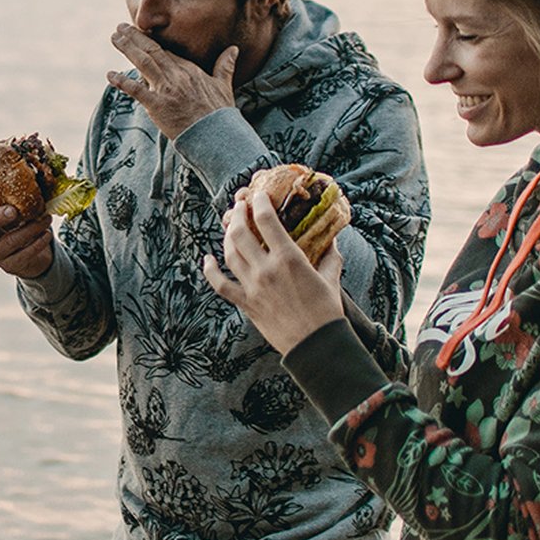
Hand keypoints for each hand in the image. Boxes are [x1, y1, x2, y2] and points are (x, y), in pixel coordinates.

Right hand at [0, 179, 54, 279]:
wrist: (32, 257)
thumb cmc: (24, 224)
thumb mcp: (20, 209)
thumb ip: (23, 195)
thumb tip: (42, 173)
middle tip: (13, 211)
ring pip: (8, 242)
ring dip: (30, 229)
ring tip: (46, 219)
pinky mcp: (8, 265)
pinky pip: (23, 255)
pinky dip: (37, 243)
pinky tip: (47, 233)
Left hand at [108, 25, 237, 139]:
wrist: (217, 135)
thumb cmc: (220, 113)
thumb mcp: (224, 85)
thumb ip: (225, 65)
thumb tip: (233, 49)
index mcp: (190, 70)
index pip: (166, 50)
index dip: (150, 41)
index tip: (139, 32)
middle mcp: (176, 75)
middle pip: (152, 51)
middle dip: (134, 37)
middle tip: (119, 27)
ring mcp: (166, 89)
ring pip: (143, 62)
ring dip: (127, 48)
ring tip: (114, 37)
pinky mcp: (157, 105)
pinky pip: (136, 90)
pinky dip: (122, 81)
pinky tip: (110, 75)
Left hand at [202, 183, 343, 355]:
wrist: (316, 345)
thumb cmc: (327, 311)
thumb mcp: (331, 278)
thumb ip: (329, 256)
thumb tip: (331, 239)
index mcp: (289, 259)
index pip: (266, 220)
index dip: (258, 202)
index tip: (258, 194)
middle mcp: (266, 269)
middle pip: (240, 232)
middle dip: (237, 213)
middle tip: (240, 205)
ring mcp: (252, 287)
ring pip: (229, 253)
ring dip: (227, 235)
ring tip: (231, 225)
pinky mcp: (245, 304)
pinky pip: (220, 285)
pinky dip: (210, 270)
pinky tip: (208, 259)